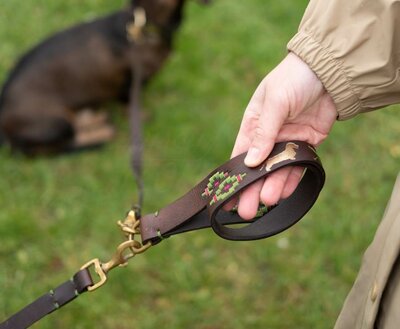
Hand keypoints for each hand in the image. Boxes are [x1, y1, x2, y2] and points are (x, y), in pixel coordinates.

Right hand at [229, 53, 336, 219]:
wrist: (328, 69)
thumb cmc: (293, 78)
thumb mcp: (275, 102)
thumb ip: (264, 132)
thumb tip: (252, 162)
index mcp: (253, 124)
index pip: (240, 155)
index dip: (234, 176)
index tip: (227, 196)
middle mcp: (268, 136)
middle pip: (258, 168)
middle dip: (251, 189)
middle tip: (246, 211)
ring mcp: (288, 141)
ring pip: (278, 170)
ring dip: (272, 186)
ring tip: (267, 202)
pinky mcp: (308, 143)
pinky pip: (299, 166)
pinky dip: (292, 179)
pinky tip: (284, 194)